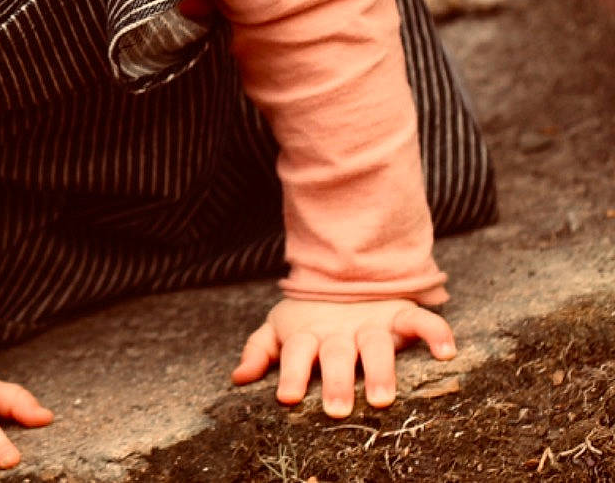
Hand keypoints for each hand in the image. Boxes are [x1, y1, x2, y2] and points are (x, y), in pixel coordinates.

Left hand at [232, 297, 456, 416]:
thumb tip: (238, 378)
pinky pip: (420, 320)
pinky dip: (435, 332)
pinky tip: (446, 352)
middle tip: (336, 410)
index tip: (287, 398)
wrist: (345, 274)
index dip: (291, 374)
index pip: (296, 354)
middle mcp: (340, 331)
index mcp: (308, 335)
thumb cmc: (309, 318)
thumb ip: (260, 350)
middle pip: (336, 355)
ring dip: (380, 370)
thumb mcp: (280, 329)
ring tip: (382, 398)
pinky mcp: (399, 314)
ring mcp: (371, 322)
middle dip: (335, 381)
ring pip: (376, 345)